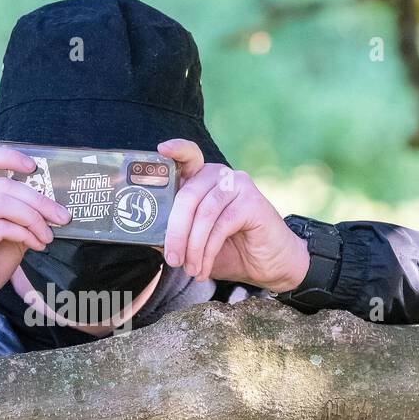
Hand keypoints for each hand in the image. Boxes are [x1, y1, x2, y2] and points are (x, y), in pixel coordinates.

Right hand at [0, 146, 70, 319]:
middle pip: (0, 184)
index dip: (6, 156)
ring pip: (1, 204)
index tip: (33, 167)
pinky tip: (34, 244)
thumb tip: (49, 206)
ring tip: (47, 235)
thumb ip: (16, 216)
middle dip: (37, 200)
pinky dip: (23, 234)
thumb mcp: (1, 234)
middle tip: (60, 216)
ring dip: (32, 219)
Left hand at [157, 139, 308, 292]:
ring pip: (204, 212)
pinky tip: (203, 269)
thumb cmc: (230, 251)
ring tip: (190, 269)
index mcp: (203, 180)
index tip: (161, 149)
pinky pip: (221, 225)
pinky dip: (208, 251)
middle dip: (175, 231)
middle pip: (188, 195)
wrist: (270, 264)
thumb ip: (175, 234)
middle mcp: (221, 176)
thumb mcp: (195, 242)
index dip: (176, 151)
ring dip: (193, 246)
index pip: (188, 158)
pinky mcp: (253, 202)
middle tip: (172, 260)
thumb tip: (149, 238)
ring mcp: (239, 185)